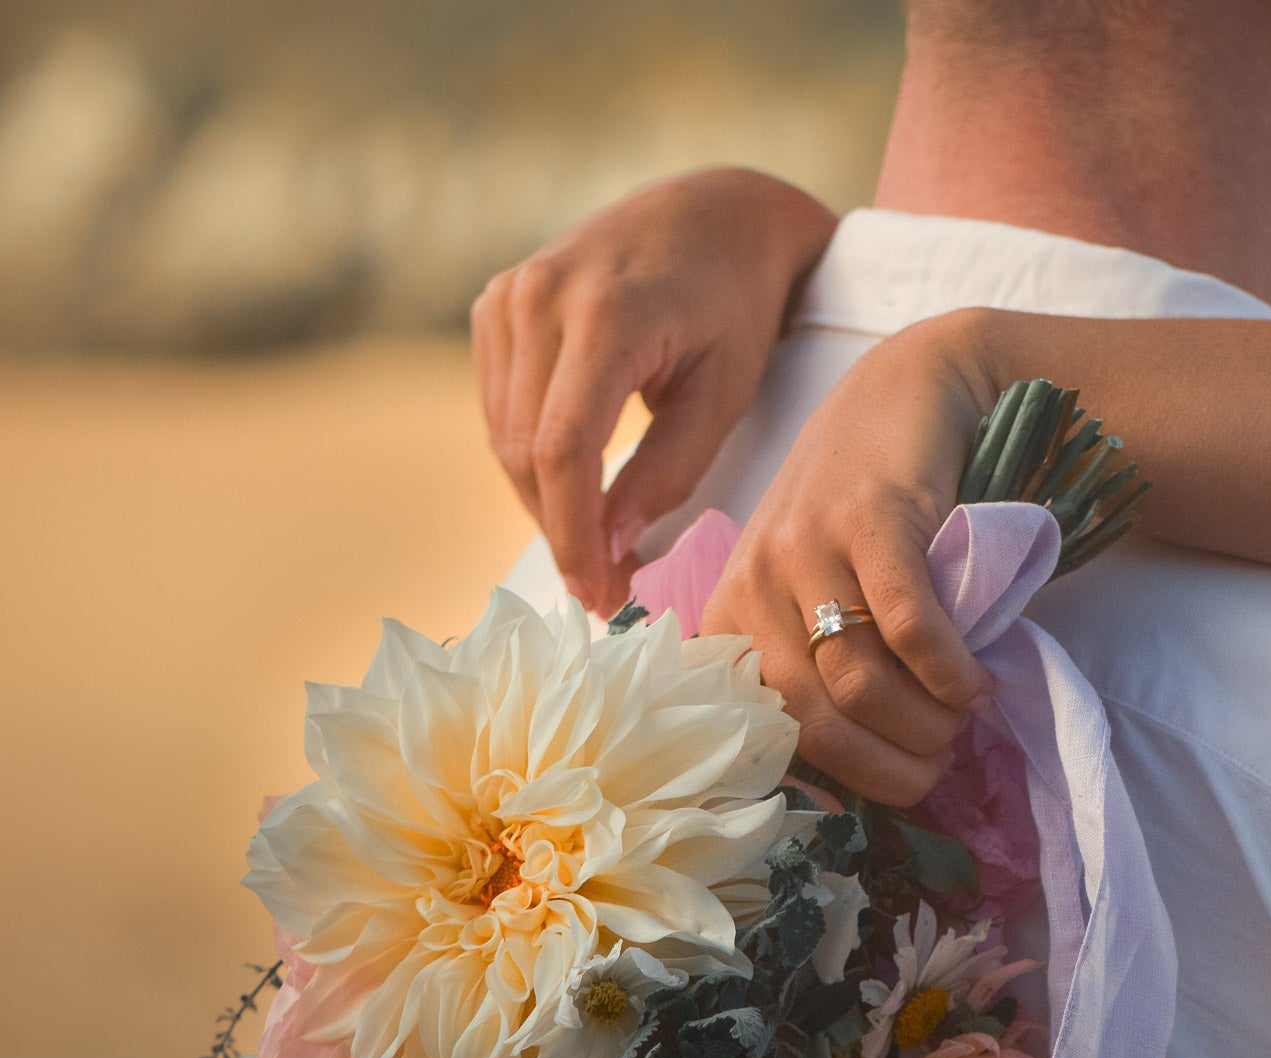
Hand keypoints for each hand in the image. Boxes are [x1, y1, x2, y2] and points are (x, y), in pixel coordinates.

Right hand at [473, 167, 836, 615]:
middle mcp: (540, 297)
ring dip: (544, 500)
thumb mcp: (724, 393)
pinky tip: (576, 483)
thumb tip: (611, 547)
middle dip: (561, 530)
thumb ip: (667, 472)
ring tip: (596, 544)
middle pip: (526, 450)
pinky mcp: (495, 302)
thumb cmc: (737, 305)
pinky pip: (497, 405)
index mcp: (607, 314)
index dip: (573, 534)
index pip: (563, 449)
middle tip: (604, 589)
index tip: (599, 594)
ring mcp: (508, 294)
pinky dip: (531, 455)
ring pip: (503, 436)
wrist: (716, 211)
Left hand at [701, 310, 1010, 803]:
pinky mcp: (868, 519)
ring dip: (921, 722)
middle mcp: (755, 580)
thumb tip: (855, 775)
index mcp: (732, 611)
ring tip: (962, 720)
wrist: (908, 390)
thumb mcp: (820, 581)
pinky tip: (974, 683)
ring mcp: (807, 547)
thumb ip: (819, 657)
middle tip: (939, 764)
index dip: (838, 773)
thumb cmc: (867, 504)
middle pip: (816, 714)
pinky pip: (906, 624)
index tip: (893, 782)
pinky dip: (945, 671)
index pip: (768, 727)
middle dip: (887, 761)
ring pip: (857, 678)